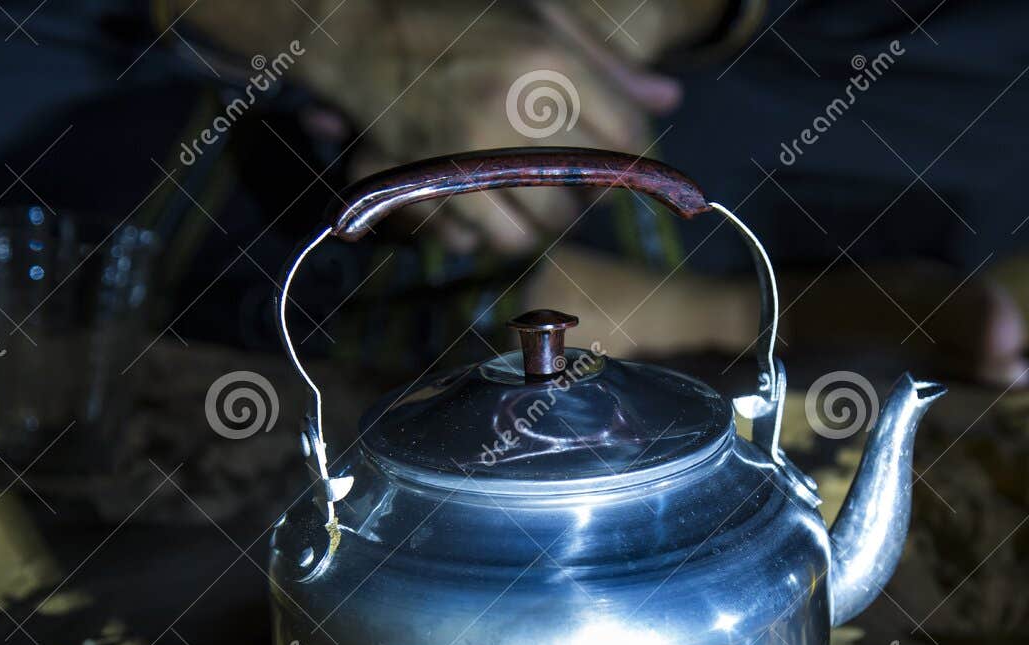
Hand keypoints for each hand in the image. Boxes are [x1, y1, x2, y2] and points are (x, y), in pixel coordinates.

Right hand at [188, 1, 709, 255]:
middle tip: (574, 189)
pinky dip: (499, 236)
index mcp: (551, 61)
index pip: (628, 136)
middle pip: (590, 190)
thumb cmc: (457, 21)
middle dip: (589, 197)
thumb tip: (669, 101)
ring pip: (544, 225)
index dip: (630, 159)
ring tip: (535, 204)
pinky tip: (495, 212)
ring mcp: (474, 147)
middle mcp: (518, 106)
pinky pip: (490, 238)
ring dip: (546, 224)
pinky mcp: (437, 179)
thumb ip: (607, 64)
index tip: (613, 163)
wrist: (360, 30)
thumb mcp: (540, 20)